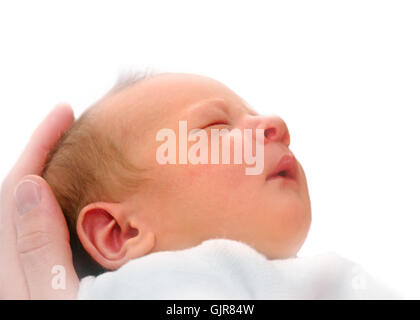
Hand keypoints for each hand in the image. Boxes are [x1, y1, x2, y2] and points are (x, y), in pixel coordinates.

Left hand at [0, 104, 78, 298]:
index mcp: (10, 263)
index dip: (39, 146)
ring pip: (34, 209)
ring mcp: (28, 270)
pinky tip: (83, 198)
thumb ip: (37, 247)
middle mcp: (13, 262)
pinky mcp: (45, 276)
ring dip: (52, 174)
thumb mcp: (53, 298)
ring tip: (76, 151)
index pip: (19, 188)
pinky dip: (63, 203)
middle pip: (22, 193)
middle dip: (43, 152)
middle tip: (69, 124)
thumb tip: (31, 187)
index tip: (63, 113)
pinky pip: (48, 228)